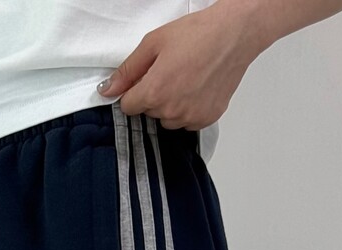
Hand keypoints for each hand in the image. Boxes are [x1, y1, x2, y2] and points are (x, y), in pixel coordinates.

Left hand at [96, 0, 268, 129]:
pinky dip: (188, 109)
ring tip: (185, 79)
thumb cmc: (197, 34)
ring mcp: (190, 118)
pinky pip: (187, 122)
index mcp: (154, 93)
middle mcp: (171, 111)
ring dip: (170, 105)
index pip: (128, 107)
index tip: (144, 79)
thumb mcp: (153, 44)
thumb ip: (127, 71)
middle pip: (149, 113)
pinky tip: (197, 88)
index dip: (133, 91)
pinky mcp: (206, 120)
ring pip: (168, 120)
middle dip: (153, 95)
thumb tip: (107, 90)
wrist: (234, 35)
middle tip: (170, 71)